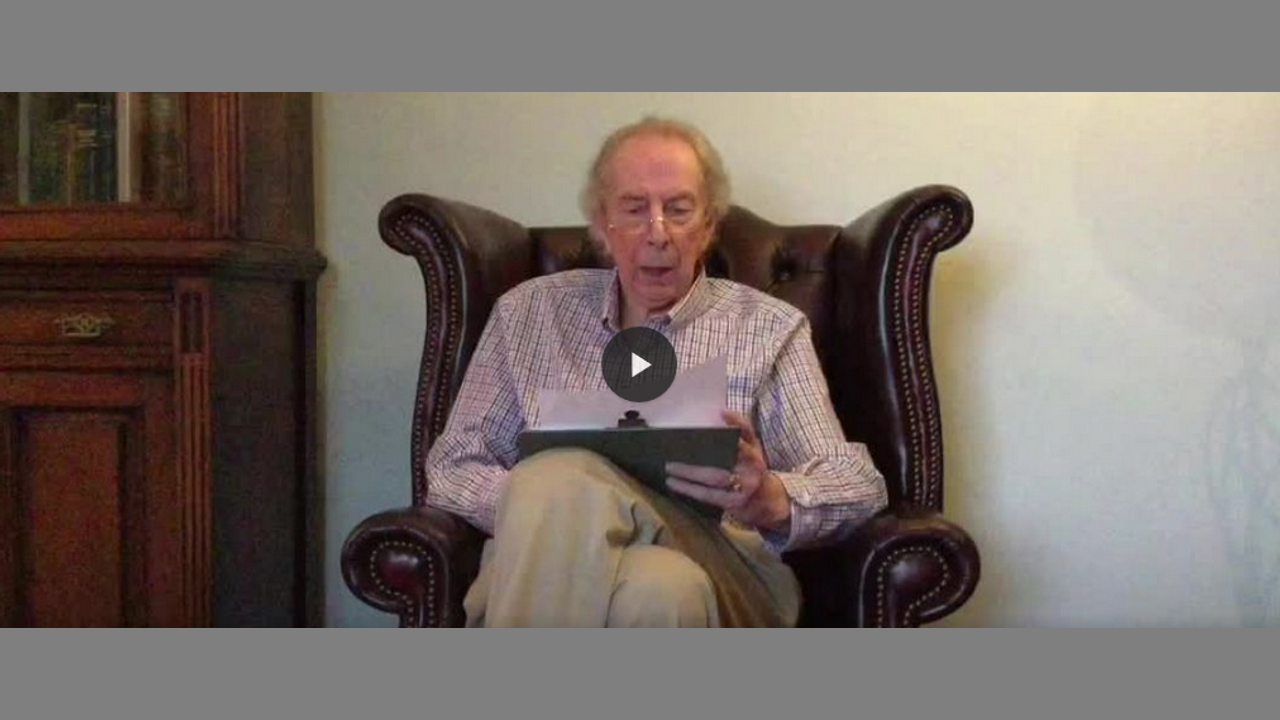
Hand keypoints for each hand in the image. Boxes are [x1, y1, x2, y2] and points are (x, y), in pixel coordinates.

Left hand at [665, 410, 790, 530]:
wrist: (769, 502)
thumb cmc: (751, 470)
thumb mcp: (753, 451)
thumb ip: (741, 433)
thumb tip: (719, 414)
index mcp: (756, 451)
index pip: (748, 433)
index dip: (737, 422)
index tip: (722, 413)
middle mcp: (754, 466)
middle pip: (727, 455)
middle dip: (703, 449)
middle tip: (676, 448)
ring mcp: (746, 485)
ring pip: (715, 477)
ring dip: (689, 474)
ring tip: (669, 470)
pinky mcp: (736, 502)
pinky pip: (709, 495)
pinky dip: (690, 490)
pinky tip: (675, 484)